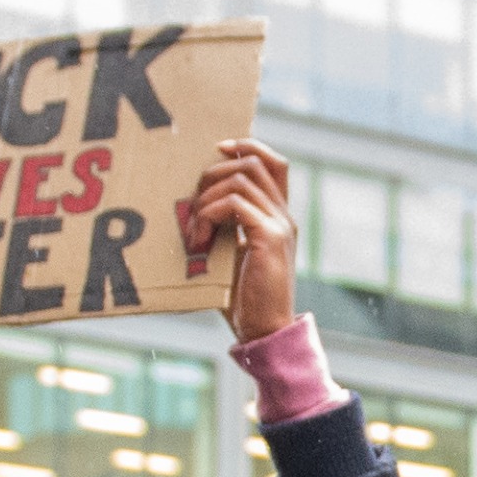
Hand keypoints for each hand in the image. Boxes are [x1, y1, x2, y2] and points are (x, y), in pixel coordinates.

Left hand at [190, 142, 300, 344]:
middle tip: (192, 202)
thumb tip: (193, 201)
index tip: (217, 150)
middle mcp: (283, 215)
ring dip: (206, 198)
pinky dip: (209, 214)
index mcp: (277, 216)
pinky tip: (199, 239)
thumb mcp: (232, 252)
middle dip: (213, 173)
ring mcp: (279, 225)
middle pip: (253, 162)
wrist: (265, 331)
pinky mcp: (269, 238)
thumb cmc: (243, 298)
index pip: (273, 162)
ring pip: (240, 179)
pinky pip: (234, 204)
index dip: (246, 146)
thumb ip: (226, 225)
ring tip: (194, 229)